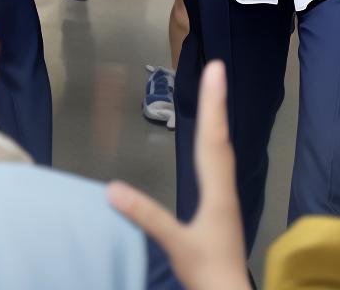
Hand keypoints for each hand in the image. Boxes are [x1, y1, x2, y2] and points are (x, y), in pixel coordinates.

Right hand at [108, 62, 251, 289]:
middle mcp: (225, 189)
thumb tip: (113, 189)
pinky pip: (219, 162)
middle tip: (217, 69)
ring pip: (223, 149)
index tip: (216, 71)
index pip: (212, 140)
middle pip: (220, 137)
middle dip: (217, 103)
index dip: (213, 104)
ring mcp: (226, 198)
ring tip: (216, 95)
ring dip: (218, 119)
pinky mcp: (223, 207)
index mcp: (217, 193)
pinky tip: (211, 142)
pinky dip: (215, 140)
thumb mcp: (176, 246)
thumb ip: (147, 217)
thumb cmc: (207, 274)